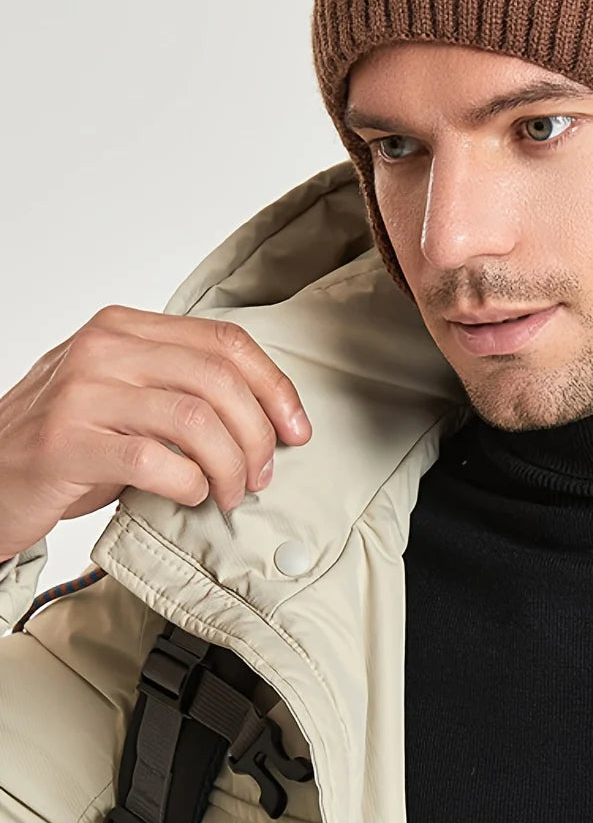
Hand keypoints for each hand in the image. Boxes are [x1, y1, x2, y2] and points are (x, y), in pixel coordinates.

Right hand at [0, 305, 311, 562]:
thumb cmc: (66, 441)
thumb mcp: (124, 396)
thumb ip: (181, 387)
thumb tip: (270, 414)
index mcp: (124, 328)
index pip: (226, 342)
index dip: (274, 386)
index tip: (297, 428)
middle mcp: (103, 350)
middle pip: (219, 379)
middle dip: (258, 434)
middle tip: (263, 473)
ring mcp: (81, 394)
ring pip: (196, 420)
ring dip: (230, 465)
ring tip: (230, 491)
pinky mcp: (65, 443)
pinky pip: (156, 461)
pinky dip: (189, 484)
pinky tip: (189, 495)